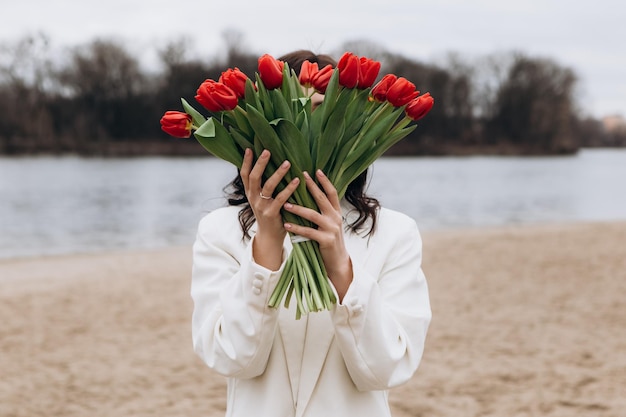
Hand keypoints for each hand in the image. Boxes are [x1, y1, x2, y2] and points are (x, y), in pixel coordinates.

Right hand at [240, 148, 299, 269]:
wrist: (270, 236)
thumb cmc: (270, 213)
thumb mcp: (262, 199)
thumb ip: (263, 184)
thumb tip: (271, 163)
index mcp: (250, 193)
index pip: (245, 174)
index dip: (246, 162)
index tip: (250, 148)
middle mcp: (253, 198)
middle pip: (254, 177)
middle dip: (260, 163)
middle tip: (267, 151)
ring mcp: (261, 206)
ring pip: (268, 186)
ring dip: (278, 173)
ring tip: (288, 163)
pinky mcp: (271, 213)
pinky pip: (281, 199)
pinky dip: (289, 189)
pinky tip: (297, 180)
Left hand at [283, 170, 352, 300]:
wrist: (338, 261)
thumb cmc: (329, 240)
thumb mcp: (330, 223)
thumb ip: (323, 211)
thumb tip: (311, 195)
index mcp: (336, 212)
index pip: (332, 192)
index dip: (324, 181)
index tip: (316, 170)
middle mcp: (335, 218)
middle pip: (322, 199)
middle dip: (311, 187)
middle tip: (300, 176)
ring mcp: (331, 229)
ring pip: (313, 215)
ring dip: (298, 208)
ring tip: (286, 203)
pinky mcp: (326, 241)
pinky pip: (309, 232)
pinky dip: (297, 228)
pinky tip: (287, 225)